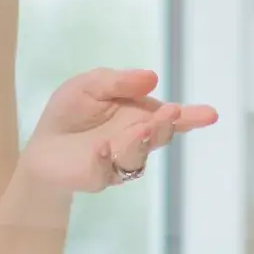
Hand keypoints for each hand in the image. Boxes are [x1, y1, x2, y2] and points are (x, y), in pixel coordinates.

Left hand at [21, 67, 217, 192]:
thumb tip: (152, 78)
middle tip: (171, 113)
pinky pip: (105, 170)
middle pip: (160, 136)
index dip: (191, 117)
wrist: (43, 145)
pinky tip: (101, 149)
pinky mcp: (97, 176)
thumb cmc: (71, 112)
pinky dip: (104, 160)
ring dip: (141, 142)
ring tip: (141, 129)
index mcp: (141, 116)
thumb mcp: (91, 84)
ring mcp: (119, 161)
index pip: (171, 117)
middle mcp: (137, 140)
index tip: (210, 115)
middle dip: (167, 125)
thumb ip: (119, 81)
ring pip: (138, 156)